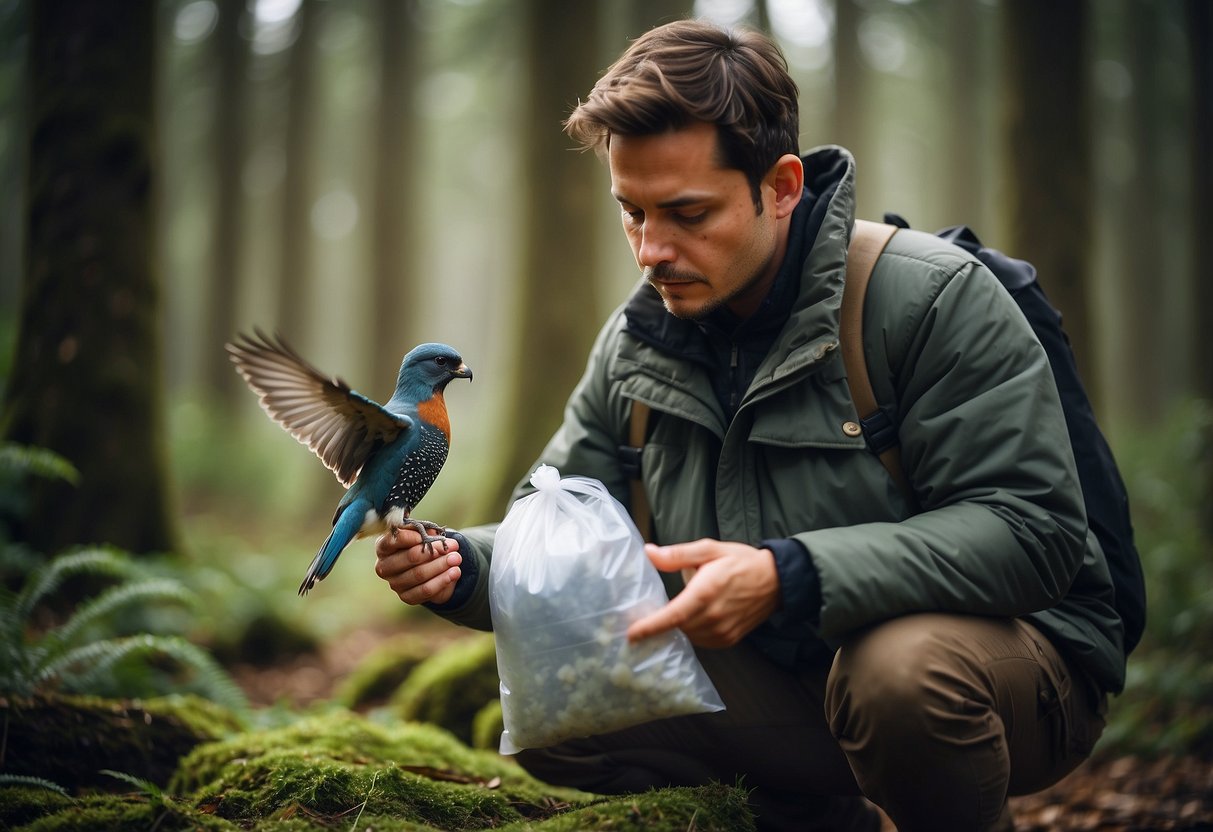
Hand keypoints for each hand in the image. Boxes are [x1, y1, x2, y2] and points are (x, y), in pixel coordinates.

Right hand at [374, 526, 461, 604]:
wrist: (429, 565)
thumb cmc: (421, 544)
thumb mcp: (421, 533)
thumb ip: (423, 531)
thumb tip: (431, 534)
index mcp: (383, 547)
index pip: (390, 542)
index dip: (408, 538)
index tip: (425, 536)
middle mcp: (385, 567)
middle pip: (409, 558)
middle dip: (433, 551)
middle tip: (453, 546)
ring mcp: (395, 584)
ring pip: (419, 575)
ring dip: (441, 565)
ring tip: (457, 558)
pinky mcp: (407, 597)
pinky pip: (425, 590)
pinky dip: (442, 581)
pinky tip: (455, 573)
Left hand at [626, 539, 779, 647]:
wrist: (777, 581)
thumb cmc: (742, 561)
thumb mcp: (710, 549)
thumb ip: (678, 554)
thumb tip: (649, 552)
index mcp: (706, 592)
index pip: (673, 616)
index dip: (651, 627)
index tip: (631, 634)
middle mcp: (714, 617)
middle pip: (677, 626)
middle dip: (661, 621)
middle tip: (649, 610)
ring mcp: (723, 632)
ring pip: (688, 635)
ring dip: (679, 624)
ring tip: (683, 605)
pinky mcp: (728, 640)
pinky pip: (701, 641)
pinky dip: (693, 631)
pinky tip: (695, 616)